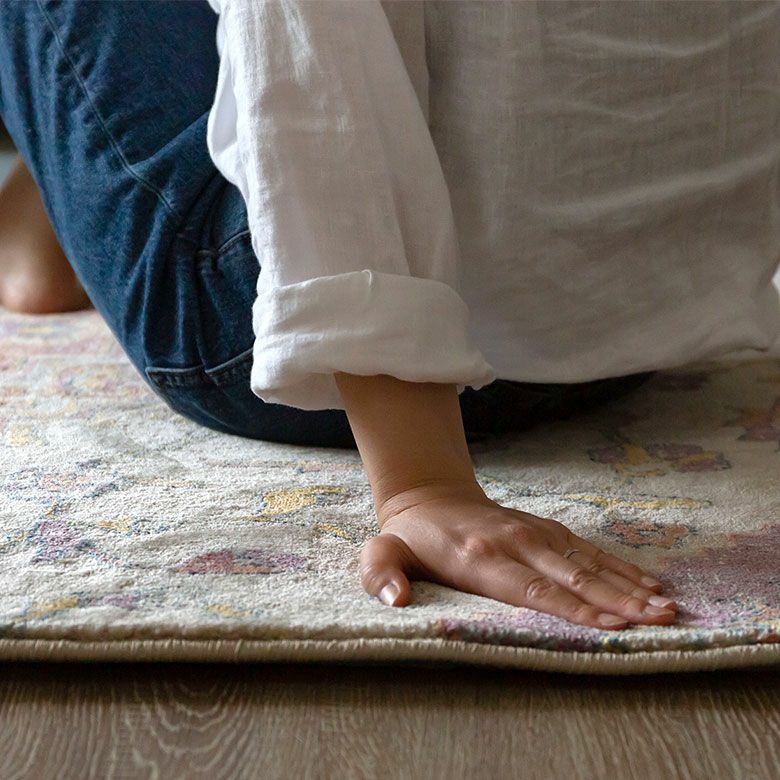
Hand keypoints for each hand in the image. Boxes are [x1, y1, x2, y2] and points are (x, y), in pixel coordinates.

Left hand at [360, 480, 676, 629]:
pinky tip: (646, 582)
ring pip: (587, 561)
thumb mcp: (383, 554)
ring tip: (666, 606)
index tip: (612, 626)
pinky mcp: (544, 527)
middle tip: (660, 620)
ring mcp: (533, 532)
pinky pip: (586, 548)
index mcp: (478, 558)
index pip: (532, 590)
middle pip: (571, 576)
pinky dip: (618, 566)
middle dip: (618, 601)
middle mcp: (514, 542)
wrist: (432, 496)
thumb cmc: (412, 538)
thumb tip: (398, 601)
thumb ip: (381, 575)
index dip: (573, 609)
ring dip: (627, 585)